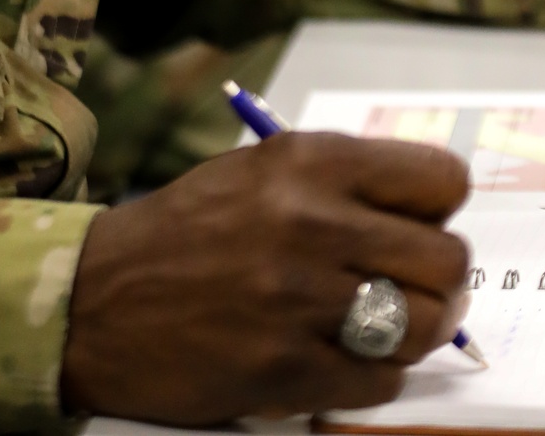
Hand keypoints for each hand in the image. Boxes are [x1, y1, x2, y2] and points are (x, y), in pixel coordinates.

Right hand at [61, 131, 469, 423]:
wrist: (98, 297)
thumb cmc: (189, 229)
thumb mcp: (263, 170)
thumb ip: (343, 183)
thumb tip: (425, 218)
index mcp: (310, 161)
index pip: (440, 179)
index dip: (441, 209)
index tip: (422, 225)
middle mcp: (311, 222)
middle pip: (446, 261)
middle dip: (441, 280)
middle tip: (418, 290)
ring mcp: (298, 298)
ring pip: (425, 326)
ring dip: (415, 334)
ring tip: (384, 327)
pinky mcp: (284, 368)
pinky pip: (380, 383)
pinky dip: (373, 378)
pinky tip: (340, 359)